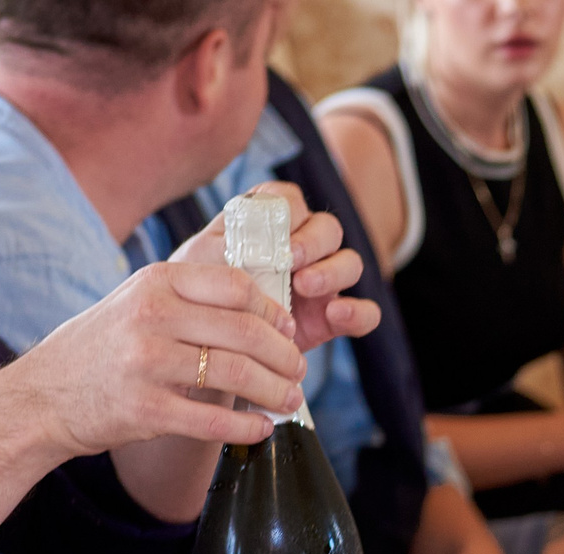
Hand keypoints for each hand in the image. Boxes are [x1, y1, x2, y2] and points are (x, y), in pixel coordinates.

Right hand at [11, 261, 306, 455]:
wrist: (42, 397)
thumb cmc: (100, 350)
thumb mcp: (136, 304)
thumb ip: (189, 302)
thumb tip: (265, 313)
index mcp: (155, 283)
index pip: (236, 287)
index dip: (273, 311)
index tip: (289, 330)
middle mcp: (151, 317)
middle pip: (245, 332)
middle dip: (284, 355)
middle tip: (299, 372)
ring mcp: (146, 363)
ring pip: (235, 374)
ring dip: (274, 391)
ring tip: (290, 400)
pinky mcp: (144, 410)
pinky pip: (213, 420)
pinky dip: (246, 427)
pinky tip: (261, 430)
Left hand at [174, 181, 380, 352]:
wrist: (203, 343)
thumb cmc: (199, 294)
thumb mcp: (202, 262)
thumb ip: (226, 241)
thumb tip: (256, 236)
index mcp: (269, 225)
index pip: (292, 201)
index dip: (292, 211)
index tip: (277, 232)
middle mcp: (302, 248)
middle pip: (328, 228)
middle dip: (313, 241)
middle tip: (290, 260)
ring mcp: (322, 282)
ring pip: (351, 263)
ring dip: (333, 271)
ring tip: (304, 287)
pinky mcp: (331, 319)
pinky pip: (365, 312)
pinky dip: (358, 312)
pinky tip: (336, 314)